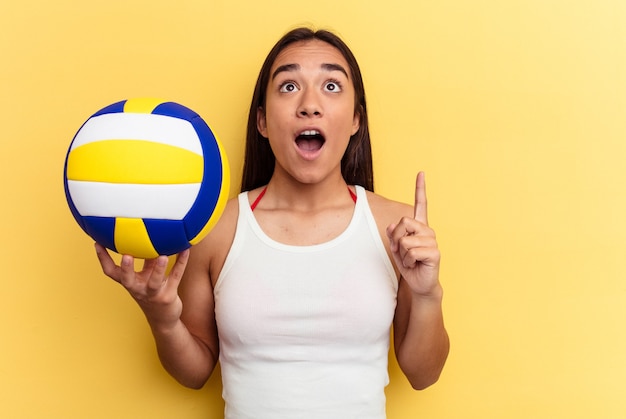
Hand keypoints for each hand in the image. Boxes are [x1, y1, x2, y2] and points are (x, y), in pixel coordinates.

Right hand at [95, 243, 189, 327]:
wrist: (163, 318)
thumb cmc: (152, 291)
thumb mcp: (146, 275)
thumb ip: (146, 258)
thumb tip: (147, 236)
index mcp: (129, 283)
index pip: (111, 272)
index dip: (103, 259)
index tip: (97, 243)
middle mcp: (138, 289)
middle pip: (127, 280)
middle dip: (126, 268)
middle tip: (126, 255)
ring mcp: (154, 293)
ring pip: (154, 282)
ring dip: (158, 269)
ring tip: (162, 256)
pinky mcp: (168, 295)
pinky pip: (175, 277)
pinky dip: (180, 263)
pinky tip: (185, 250)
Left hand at [386, 172, 440, 296]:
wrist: (419, 283)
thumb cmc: (409, 264)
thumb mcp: (397, 249)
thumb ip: (393, 235)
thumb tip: (392, 225)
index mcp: (419, 226)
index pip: (421, 204)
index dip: (420, 188)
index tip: (421, 172)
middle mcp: (428, 230)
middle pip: (403, 222)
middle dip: (396, 238)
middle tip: (402, 251)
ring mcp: (432, 240)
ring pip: (406, 240)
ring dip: (403, 254)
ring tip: (411, 260)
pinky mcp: (435, 252)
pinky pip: (412, 252)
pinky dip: (408, 261)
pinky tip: (415, 264)